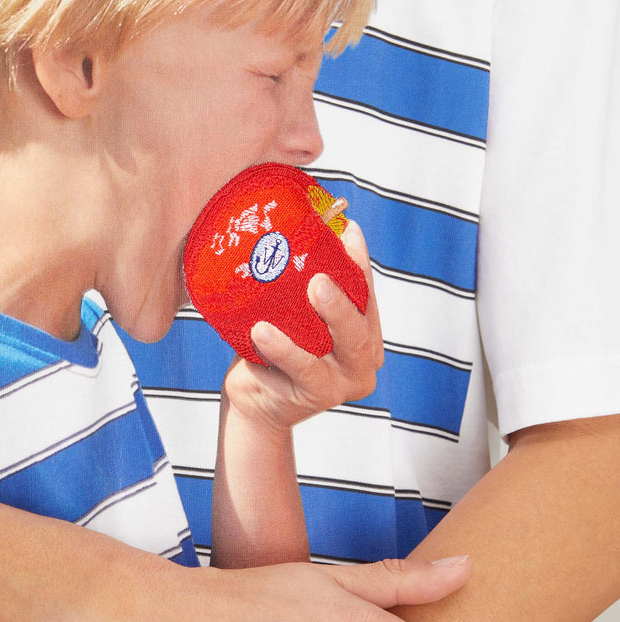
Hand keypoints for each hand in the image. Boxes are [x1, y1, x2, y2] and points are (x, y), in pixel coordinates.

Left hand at [222, 220, 383, 430]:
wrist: (256, 400)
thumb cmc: (276, 347)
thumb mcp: (293, 312)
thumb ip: (301, 281)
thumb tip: (297, 221)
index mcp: (364, 332)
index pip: (366, 295)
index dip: (359, 263)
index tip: (347, 230)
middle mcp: (362, 360)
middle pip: (357, 331)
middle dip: (340, 305)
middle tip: (318, 282)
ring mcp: (340, 384)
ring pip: (326, 359)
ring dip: (298, 339)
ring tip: (265, 327)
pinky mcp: (314, 400)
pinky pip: (298, 375)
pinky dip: (279, 355)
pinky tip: (258, 337)